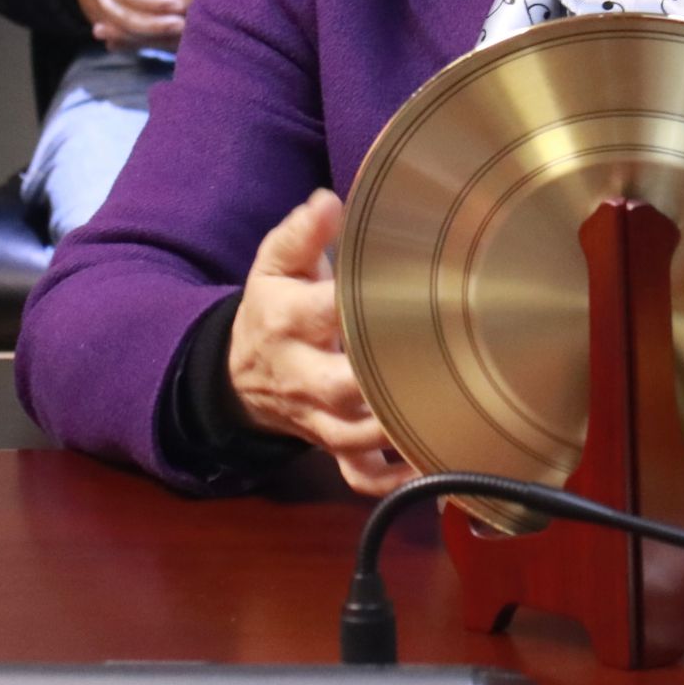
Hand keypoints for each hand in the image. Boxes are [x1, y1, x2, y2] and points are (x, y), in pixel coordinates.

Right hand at [229, 189, 411, 496]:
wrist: (238, 372)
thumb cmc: (272, 307)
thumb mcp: (275, 264)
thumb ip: (302, 233)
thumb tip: (329, 201)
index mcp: (287, 320)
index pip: (320, 312)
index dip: (353, 306)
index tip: (403, 294)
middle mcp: (301, 374)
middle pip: (339, 389)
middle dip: (379, 386)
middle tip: (432, 369)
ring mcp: (316, 418)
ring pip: (352, 439)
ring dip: (396, 436)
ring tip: (445, 420)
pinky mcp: (329, 446)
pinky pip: (357, 476)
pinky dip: (392, 482)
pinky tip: (432, 473)